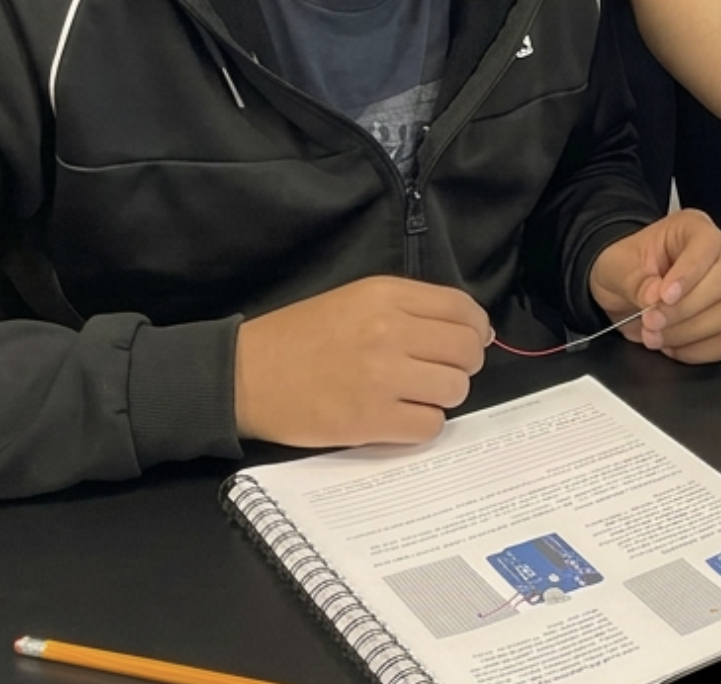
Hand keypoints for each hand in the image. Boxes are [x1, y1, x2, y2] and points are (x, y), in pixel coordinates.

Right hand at [234, 277, 491, 447]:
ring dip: (441, 396)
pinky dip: (421, 424)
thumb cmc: (301, 336)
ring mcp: (381, 377)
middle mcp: (389, 331)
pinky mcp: (370, 420)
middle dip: (462, 364)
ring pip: (454, 390)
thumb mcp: (356, 299)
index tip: (470, 341)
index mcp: (386, 295)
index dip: (476, 329)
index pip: (463, 310)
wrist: (244, 376)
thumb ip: (413, 309)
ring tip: (414, 394)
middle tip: (439, 372)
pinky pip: (429, 426)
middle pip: (466, 351)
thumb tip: (476, 332)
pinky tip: (400, 417)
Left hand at [588, 209, 720, 364]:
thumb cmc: (626, 268)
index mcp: (693, 229)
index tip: (663, 296)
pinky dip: (695, 351)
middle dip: (684, 309)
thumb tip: (653, 297)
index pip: (707, 245)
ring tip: (653, 334)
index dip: (689, 273)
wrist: (623, 291)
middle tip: (650, 320)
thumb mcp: (615, 267)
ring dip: (686, 333)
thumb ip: (633, 280)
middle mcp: (718, 256)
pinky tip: (671, 344)